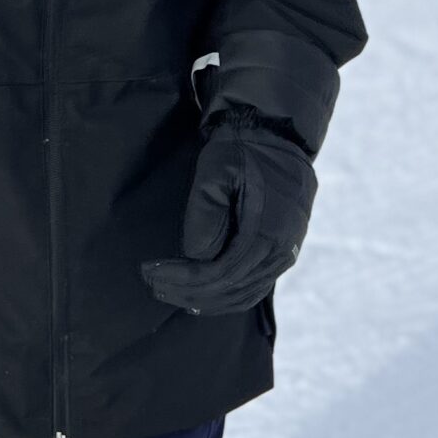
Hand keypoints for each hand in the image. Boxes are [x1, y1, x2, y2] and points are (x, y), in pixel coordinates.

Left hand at [141, 110, 316, 317]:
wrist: (278, 137)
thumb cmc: (243, 150)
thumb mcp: (218, 168)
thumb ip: (205, 212)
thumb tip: (197, 255)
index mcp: (267, 231)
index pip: (220, 272)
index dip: (184, 278)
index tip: (151, 271)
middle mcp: (281, 251)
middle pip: (230, 289)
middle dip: (187, 292)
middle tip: (153, 284)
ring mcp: (285, 255)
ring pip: (242, 295)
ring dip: (203, 300)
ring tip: (168, 292)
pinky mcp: (282, 254)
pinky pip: (253, 288)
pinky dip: (224, 298)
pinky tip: (199, 297)